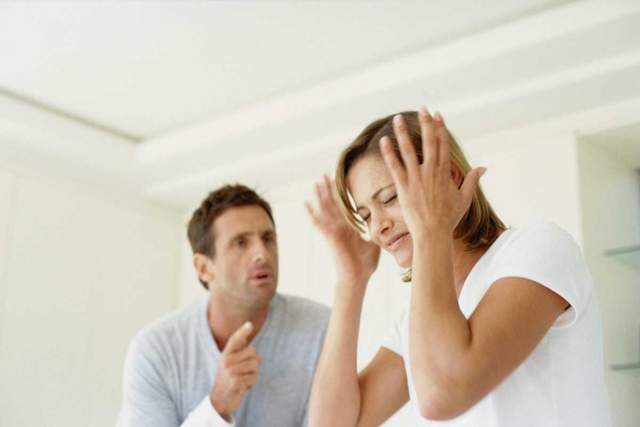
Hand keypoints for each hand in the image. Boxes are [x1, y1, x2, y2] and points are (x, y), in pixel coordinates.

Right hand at [210, 322, 259, 420]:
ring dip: (253, 375)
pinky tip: (243, 387)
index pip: (234, 340)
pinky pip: (254, 378)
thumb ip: (237, 350)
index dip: (242, 332)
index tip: (249, 324)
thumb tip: (247, 331)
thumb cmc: (228, 381)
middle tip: (244, 373)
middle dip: (254, 363)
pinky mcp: (236, 382)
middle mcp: (226, 361)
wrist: (219, 402)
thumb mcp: (229, 364)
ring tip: (243, 380)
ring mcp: (231, 371)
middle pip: (253, 353)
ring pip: (255, 366)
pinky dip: (252, 384)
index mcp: (225, 355)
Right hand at [305, 174, 379, 283]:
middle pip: (332, 203)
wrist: (358, 277)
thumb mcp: (374, 242)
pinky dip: (311, 214)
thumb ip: (376, 230)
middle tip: (325, 174)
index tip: (339, 179)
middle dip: (329, 189)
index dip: (341, 193)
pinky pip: (318, 223)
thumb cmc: (365, 263)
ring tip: (316, 182)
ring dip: (320, 196)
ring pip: (325, 209)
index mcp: (350, 227)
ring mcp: (334, 231)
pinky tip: (305, 203)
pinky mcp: (329, 237)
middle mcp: (340, 227)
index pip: (344, 206)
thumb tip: (385, 223)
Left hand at [379, 108, 484, 238]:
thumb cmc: (448, 218)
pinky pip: (395, 166)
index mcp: (444, 173)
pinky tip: (384, 141)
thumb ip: (472, 181)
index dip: (439, 128)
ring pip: (408, 151)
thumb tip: (483, 168)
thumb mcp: (464, 198)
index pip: (442, 145)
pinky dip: (389, 153)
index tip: (436, 115)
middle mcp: (431, 172)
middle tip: (422, 108)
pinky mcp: (403, 187)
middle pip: (428, 142)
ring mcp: (416, 179)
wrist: (433, 233)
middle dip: (426, 123)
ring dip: (403, 133)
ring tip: (398, 118)